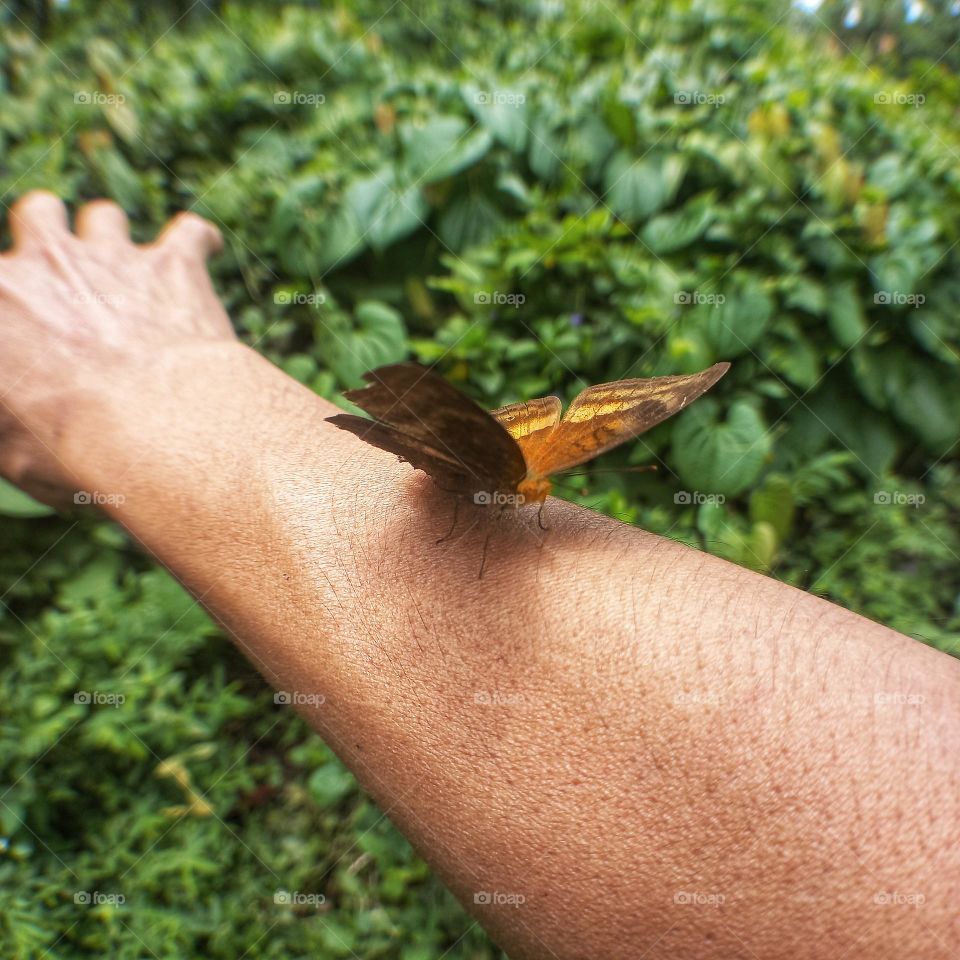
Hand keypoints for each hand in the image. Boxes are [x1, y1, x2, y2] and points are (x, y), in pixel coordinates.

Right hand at [0, 191, 234, 504]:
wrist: (148, 426)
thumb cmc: (70, 446)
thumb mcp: (6, 448)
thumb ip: (6, 422)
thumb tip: (15, 417)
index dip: (11, 303)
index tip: (22, 328)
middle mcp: (44, 262)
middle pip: (37, 216)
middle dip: (50, 232)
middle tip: (67, 268)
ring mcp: (112, 258)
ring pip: (104, 217)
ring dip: (116, 236)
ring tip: (133, 266)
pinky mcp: (174, 265)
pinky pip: (191, 234)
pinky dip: (197, 241)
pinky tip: (202, 250)